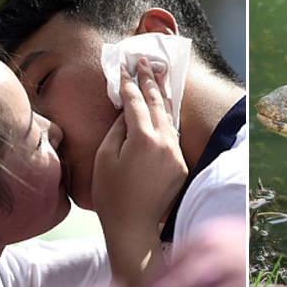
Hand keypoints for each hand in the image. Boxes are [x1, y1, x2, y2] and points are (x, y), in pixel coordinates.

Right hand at [92, 57, 187, 286]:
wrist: (134, 226)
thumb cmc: (112, 195)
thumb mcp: (106, 158)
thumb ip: (118, 130)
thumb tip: (127, 112)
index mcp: (143, 139)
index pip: (135, 102)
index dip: (129, 83)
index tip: (124, 67)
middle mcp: (164, 143)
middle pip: (157, 103)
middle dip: (150, 80)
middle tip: (145, 61)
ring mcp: (176, 154)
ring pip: (170, 117)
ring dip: (163, 96)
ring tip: (160, 76)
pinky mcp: (181, 165)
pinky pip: (173, 136)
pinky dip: (167, 119)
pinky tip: (164, 108)